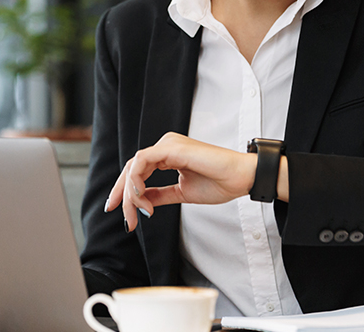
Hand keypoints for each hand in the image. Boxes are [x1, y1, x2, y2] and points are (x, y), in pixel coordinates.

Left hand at [104, 132, 257, 231]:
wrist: (240, 179)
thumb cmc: (219, 183)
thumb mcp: (181, 193)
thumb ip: (160, 195)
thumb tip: (142, 203)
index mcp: (168, 155)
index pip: (138, 171)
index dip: (125, 192)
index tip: (123, 214)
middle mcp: (166, 146)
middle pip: (132, 169)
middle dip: (123, 195)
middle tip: (124, 218)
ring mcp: (168, 145)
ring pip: (134, 166)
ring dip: (130, 193)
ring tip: (138, 212)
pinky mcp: (171, 148)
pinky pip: (142, 161)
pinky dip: (137, 180)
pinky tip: (141, 196)